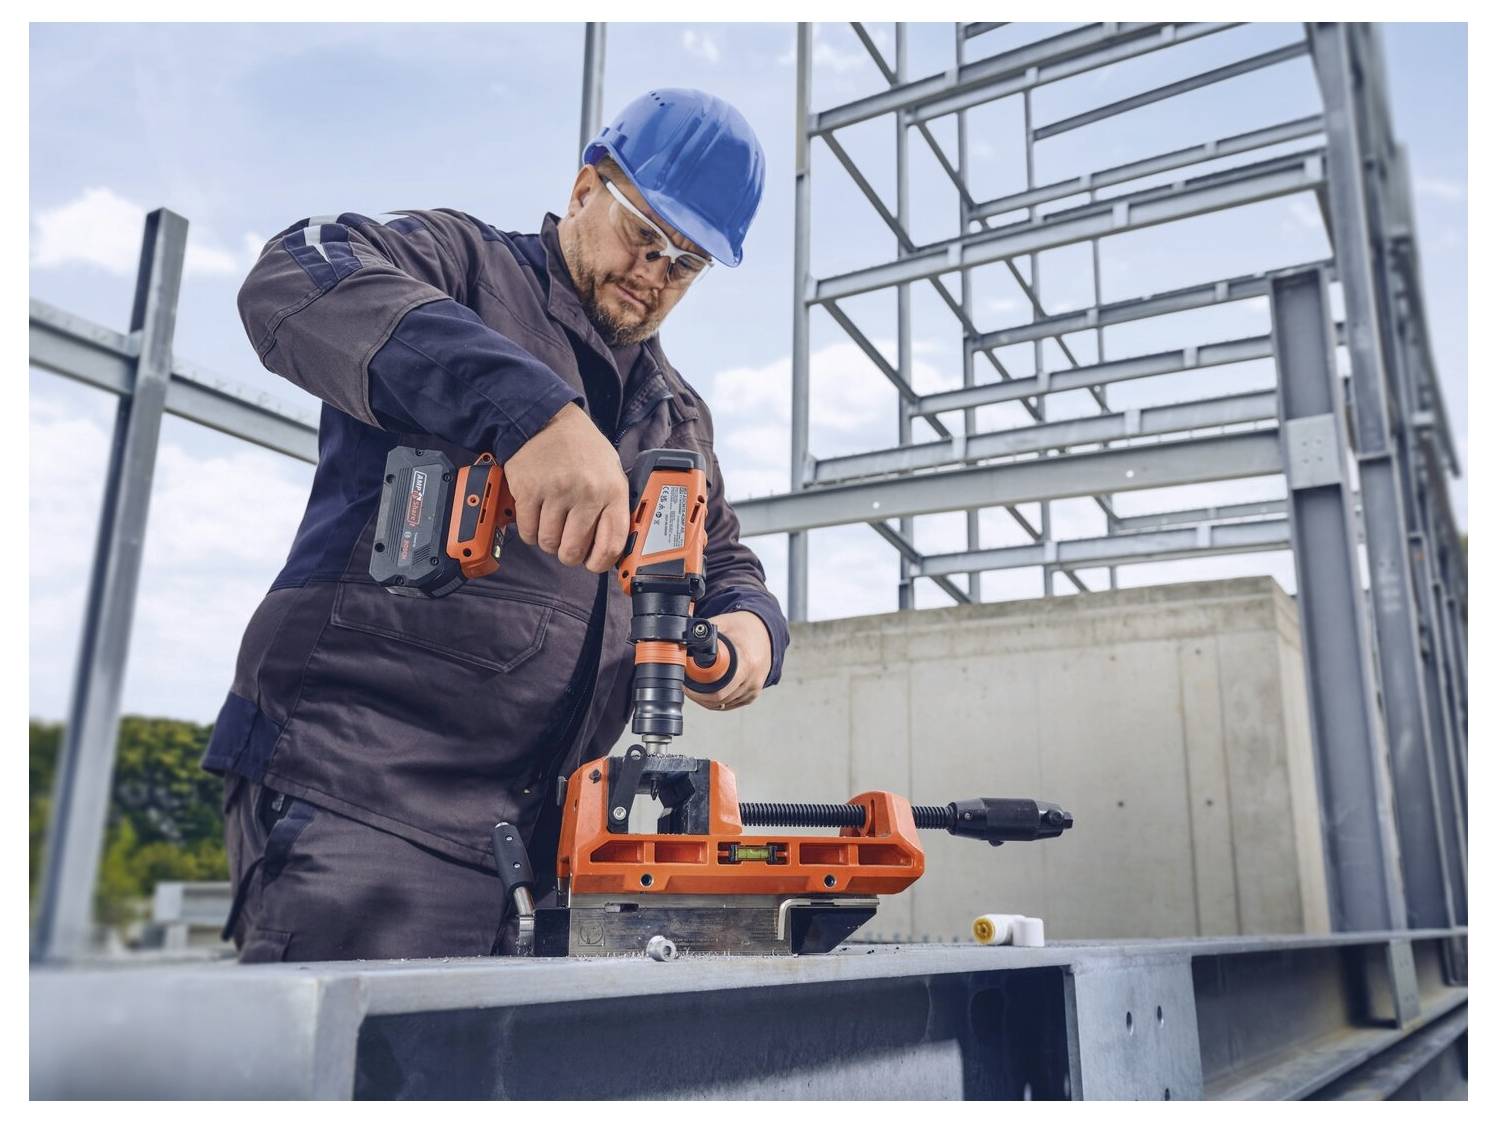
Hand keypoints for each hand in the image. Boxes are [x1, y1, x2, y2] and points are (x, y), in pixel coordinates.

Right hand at [504, 404, 629, 572]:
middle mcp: (586, 494)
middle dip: (569, 554)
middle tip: (567, 544)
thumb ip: (614, 505)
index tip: (593, 563)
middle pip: (574, 551)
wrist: (547, 419)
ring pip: (548, 544)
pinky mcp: (528, 491)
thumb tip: (611, 545)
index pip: (611, 545)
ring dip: (548, 541)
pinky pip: (528, 532)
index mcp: (612, 491)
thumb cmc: (582, 447)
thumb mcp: (611, 470)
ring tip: (552, 524)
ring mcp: (556, 493)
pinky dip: (530, 532)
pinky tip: (536, 517)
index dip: (600, 563)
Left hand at [688, 611, 771, 711]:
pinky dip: (717, 701)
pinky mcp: (753, 694)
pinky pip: (730, 704)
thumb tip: (683, 639)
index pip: (718, 690)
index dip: (697, 689)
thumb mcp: (723, 624)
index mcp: (745, 662)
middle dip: (698, 694)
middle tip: (686, 685)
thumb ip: (704, 633)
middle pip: (718, 699)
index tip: (685, 682)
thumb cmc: (742, 628)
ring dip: (706, 699)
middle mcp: (752, 679)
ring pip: (722, 704)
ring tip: (694, 686)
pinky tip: (707, 691)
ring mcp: (754, 688)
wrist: (765, 632)